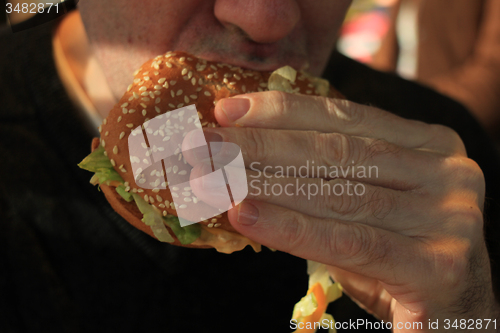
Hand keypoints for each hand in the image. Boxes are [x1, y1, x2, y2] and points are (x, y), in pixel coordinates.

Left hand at [193, 91, 498, 331]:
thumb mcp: (362, 204)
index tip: (226, 111)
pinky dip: (289, 227)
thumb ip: (321, 176)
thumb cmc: (396, 253)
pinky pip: (348, 242)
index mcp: (431, 144)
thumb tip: (242, 152)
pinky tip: (242, 214)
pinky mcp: (440, 266)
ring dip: (264, 183)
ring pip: (338, 193)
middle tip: (202, 144)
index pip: (345, 117)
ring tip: (211, 177)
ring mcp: (450, 217)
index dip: (281, 111)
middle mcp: (449, 172)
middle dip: (260, 146)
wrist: (452, 316)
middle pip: (336, 152)